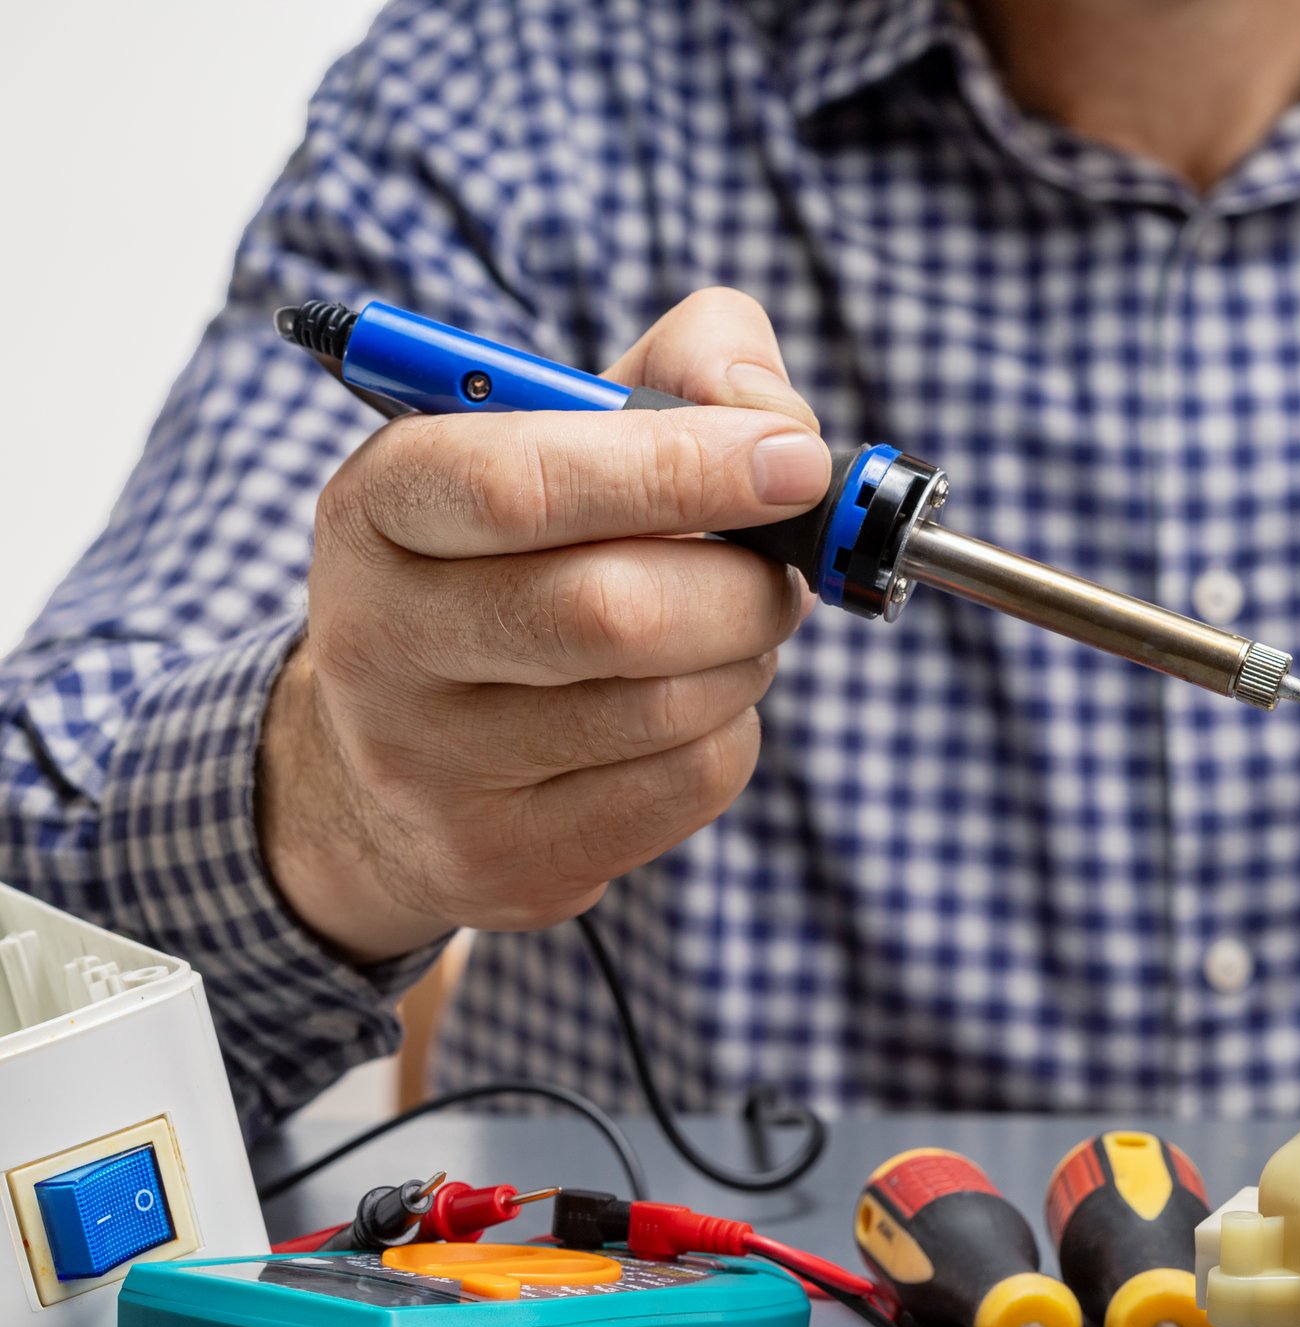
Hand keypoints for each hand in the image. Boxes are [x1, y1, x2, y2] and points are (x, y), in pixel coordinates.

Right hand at [259, 288, 826, 962]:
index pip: (519, 482)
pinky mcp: (502, 856)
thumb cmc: (518, 550)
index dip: (678, 466)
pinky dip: (728, 733)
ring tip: (734, 627)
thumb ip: (685, 369)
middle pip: (611, 612)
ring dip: (746, 656)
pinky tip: (693, 707)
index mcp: (379, 503)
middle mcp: (380, 638)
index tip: (792, 461)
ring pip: (664, 707)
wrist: (393, 749)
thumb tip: (780, 421)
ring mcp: (431, 766)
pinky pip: (684, 784)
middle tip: (782, 567)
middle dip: (741, 584)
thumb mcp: (565, 427)